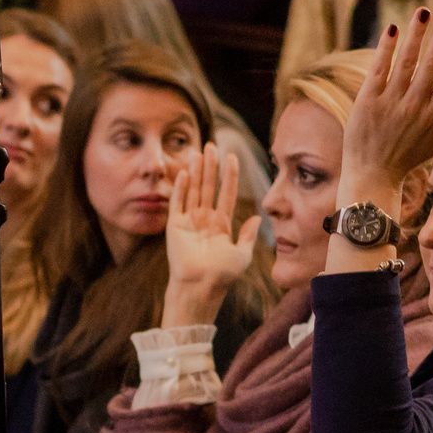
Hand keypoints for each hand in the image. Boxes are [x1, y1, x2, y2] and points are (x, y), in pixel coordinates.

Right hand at [162, 144, 259, 325]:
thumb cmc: (223, 274)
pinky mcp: (174, 227)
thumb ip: (248, 235)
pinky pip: (177, 203)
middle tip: (212, 145)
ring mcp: (189, 222)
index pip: (226, 193)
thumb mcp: (243, 254)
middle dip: (210, 167)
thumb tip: (257, 217)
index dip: (229, 175)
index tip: (232, 157)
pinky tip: (184, 172)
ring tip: (198, 152)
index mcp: (221, 224)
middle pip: (208, 187)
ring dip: (195, 171)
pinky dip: (180, 188)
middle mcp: (204, 220)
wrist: (202, 287)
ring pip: (193, 190)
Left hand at [336, 8, 432, 226]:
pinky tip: (393, 29)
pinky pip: (379, 70)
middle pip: (431, 65)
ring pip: (406, 63)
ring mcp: (390, 103)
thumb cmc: (410, 155)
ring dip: (416, 35)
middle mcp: (414, 107)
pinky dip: (386, 49)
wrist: (372, 174)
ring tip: (424, 11)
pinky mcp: (367, 101)